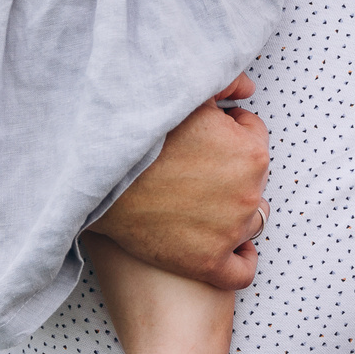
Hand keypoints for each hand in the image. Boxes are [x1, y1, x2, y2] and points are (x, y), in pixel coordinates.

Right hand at [86, 75, 268, 291]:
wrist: (100, 175)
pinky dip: (239, 262)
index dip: (227, 132)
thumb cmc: (142, 132)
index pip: (254, 137)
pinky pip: (241, 271)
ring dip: (233, 213)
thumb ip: (225, 82)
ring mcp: (229, 232)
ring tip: (200, 204)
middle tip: (193, 168)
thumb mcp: (187, 95)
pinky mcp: (207, 264)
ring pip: (249, 223)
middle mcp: (249, 194)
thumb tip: (247, 89)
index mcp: (251, 152)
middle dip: (231, 172)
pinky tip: (227, 251)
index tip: (203, 137)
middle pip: (252, 181)